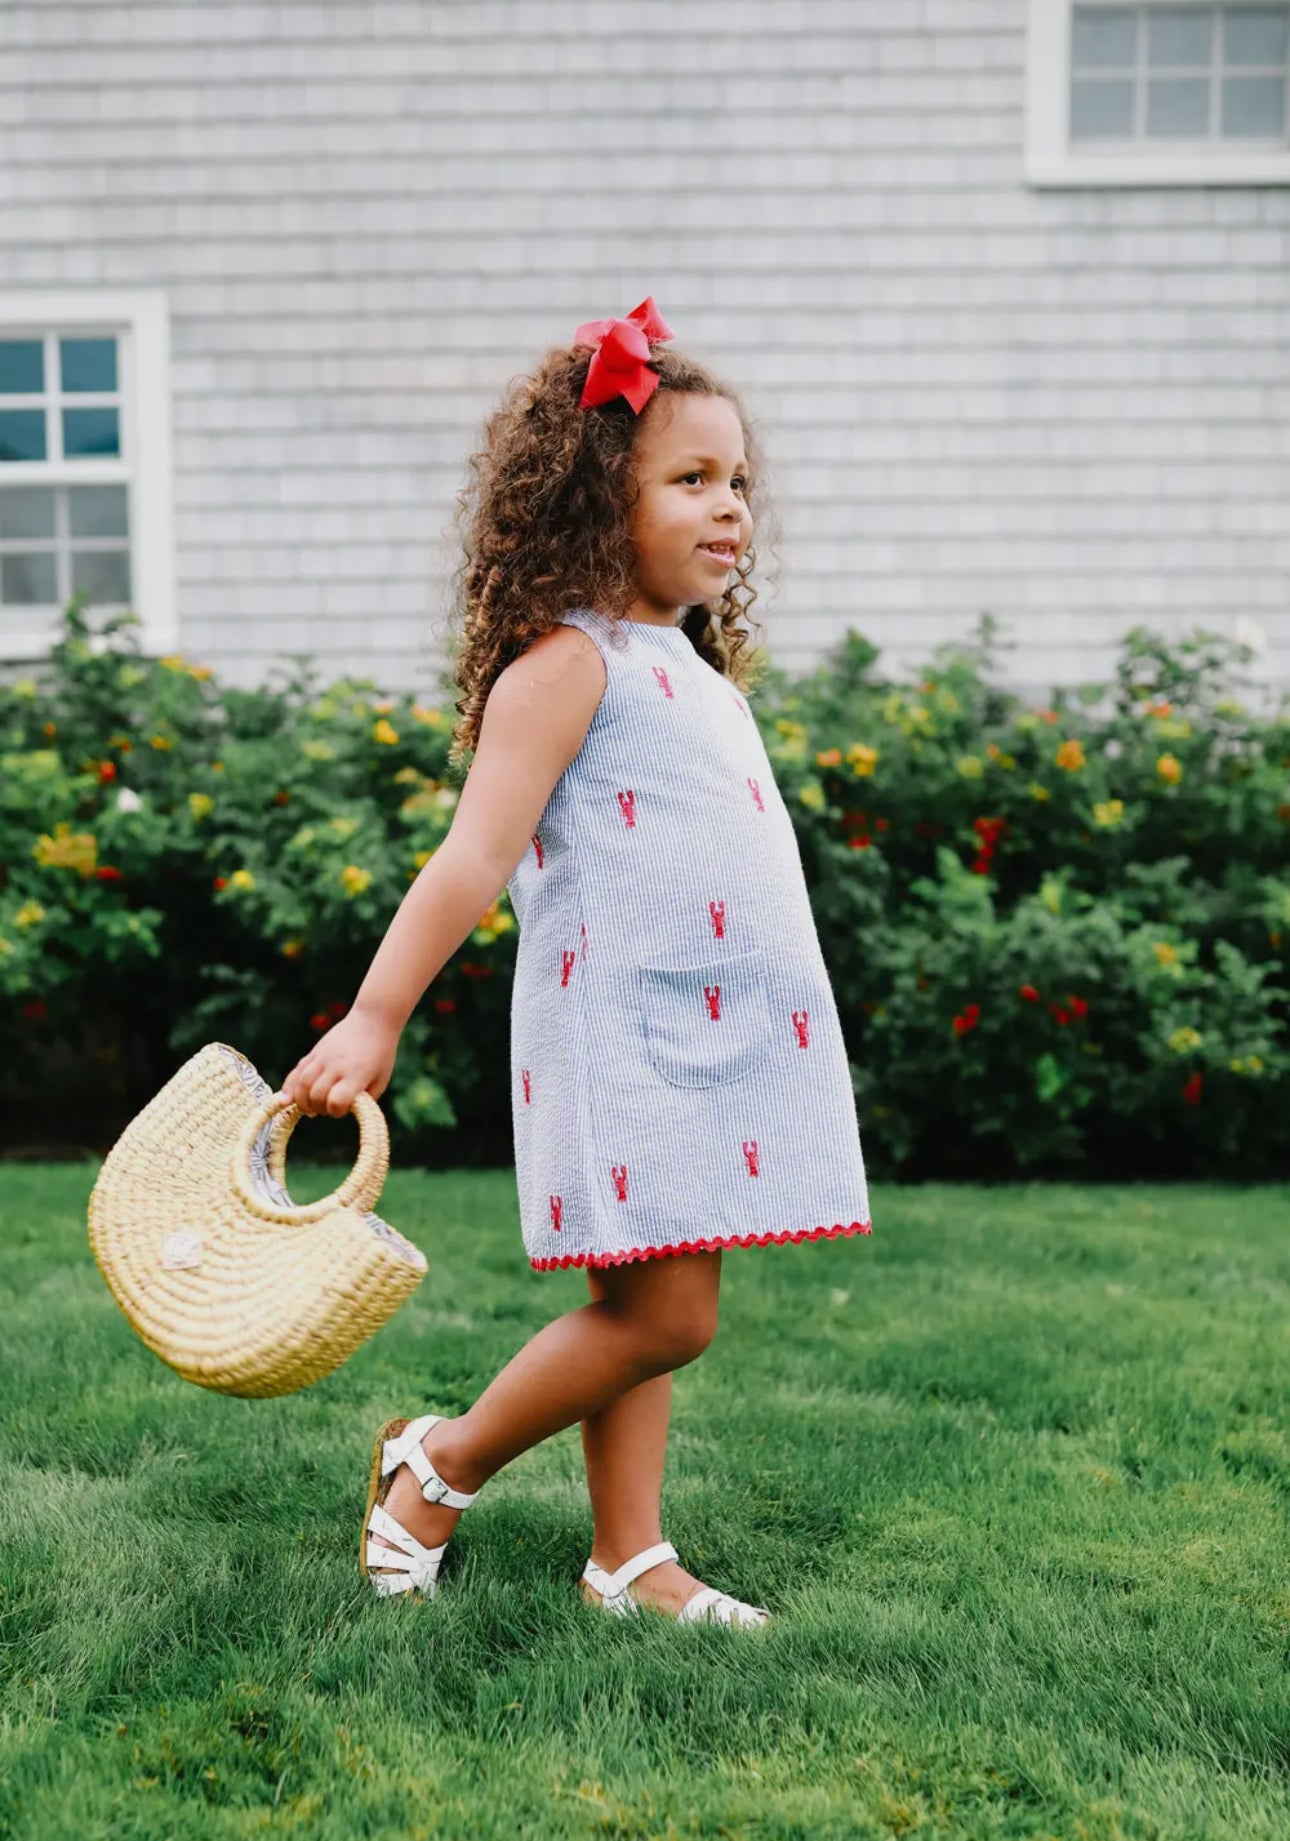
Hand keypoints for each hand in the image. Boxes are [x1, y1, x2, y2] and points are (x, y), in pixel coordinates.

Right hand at [280, 1008, 399, 1117]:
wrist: (373, 1020)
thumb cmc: (381, 1053)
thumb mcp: (381, 1079)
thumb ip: (365, 1099)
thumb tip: (344, 1111)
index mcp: (356, 1074)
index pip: (337, 1101)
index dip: (337, 1111)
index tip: (342, 1109)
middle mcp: (337, 1065)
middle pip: (317, 1095)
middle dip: (319, 1108)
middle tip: (326, 1110)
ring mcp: (323, 1057)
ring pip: (302, 1083)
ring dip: (301, 1101)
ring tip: (309, 1109)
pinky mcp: (315, 1051)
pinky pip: (297, 1071)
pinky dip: (289, 1087)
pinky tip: (286, 1100)